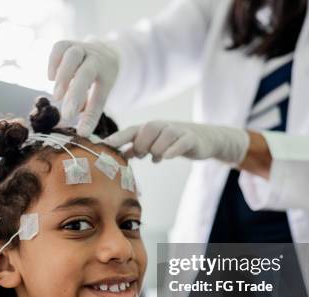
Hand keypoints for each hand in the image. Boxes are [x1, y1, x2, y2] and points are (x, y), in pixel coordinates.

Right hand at [48, 40, 118, 135]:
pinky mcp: (69, 43)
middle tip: (65, 114)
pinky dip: (53, 62)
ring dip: (62, 76)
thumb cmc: (101, 80)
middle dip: (74, 94)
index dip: (89, 114)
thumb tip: (82, 134)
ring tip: (57, 96)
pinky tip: (51, 77)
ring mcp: (82, 48)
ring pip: (72, 55)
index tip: (79, 129)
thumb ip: (91, 113)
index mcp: (108, 74)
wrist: (105, 50)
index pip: (98, 95)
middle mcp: (96, 58)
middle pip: (85, 72)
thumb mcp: (100, 95)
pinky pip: (59, 47)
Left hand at [104, 121, 250, 164]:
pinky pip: (180, 143)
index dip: (118, 138)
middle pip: (146, 132)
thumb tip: (120, 155)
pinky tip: (167, 157)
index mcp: (150, 128)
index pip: (130, 131)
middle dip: (141, 146)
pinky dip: (172, 151)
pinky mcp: (190, 139)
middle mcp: (162, 126)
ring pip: (162, 138)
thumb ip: (136, 148)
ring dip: (157, 150)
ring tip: (157, 157)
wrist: (204, 139)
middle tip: (143, 154)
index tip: (104, 144)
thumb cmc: (173, 142)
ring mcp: (177, 131)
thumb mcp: (154, 144)